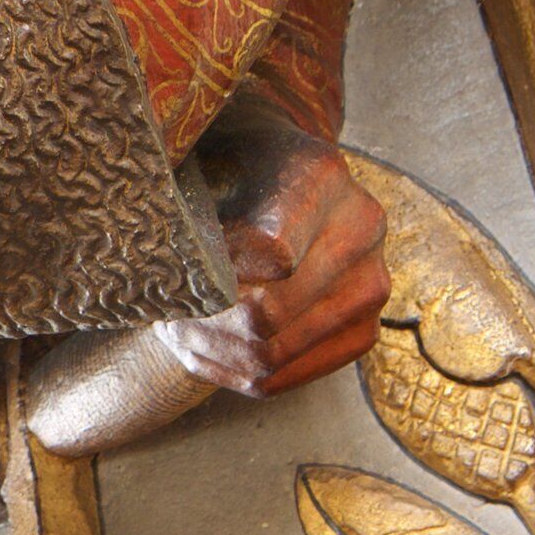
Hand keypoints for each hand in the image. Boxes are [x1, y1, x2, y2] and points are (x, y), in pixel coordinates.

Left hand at [158, 112, 388, 396]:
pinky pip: (285, 378)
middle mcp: (360, 228)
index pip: (267, 253)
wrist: (272, 171)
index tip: (176, 273)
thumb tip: (166, 271)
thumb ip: (183, 200)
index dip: (212, 275)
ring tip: (176, 328)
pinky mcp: (362, 330)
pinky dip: (230, 371)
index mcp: (319, 173)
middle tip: (164, 313)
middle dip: (202, 322)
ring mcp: (370, 284)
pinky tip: (203, 346)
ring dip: (209, 350)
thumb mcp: (200, 156)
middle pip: (267, 313)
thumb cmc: (225, 162)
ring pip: (271, 353)